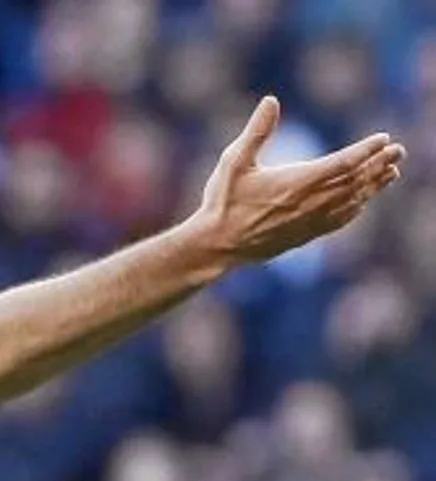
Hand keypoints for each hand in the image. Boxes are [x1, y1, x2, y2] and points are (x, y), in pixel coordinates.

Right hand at [185, 96, 402, 265]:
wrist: (216, 245)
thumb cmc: (223, 202)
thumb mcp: (234, 161)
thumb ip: (256, 131)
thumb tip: (271, 100)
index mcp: (297, 181)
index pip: (344, 162)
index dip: (367, 150)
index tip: (383, 138)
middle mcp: (310, 202)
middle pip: (356, 180)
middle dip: (379, 164)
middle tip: (399, 151)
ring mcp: (310, 221)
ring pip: (353, 201)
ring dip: (374, 185)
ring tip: (391, 172)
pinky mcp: (305, 235)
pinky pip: (340, 220)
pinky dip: (357, 207)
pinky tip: (363, 201)